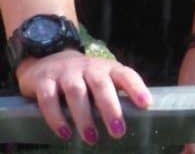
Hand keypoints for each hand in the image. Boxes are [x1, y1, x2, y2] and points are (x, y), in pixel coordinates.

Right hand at [16, 50, 150, 144]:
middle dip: (110, 108)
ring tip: (92, 138)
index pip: (125, 75)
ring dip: (84, 117)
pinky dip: (56, 117)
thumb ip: (114, 93)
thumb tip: (134, 116)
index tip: (146, 104)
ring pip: (76, 92)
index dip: (136, 88)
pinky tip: (64, 133)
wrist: (48, 60)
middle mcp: (88, 67)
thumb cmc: (83, 77)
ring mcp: (66, 72)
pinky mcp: (44, 81)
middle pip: (101, 85)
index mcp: (107, 68)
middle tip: (118, 131)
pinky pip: (49, 99)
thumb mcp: (101, 79)